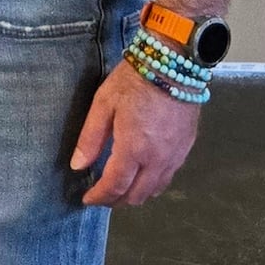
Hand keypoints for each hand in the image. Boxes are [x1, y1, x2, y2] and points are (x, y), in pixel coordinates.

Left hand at [69, 58, 199, 207]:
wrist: (174, 63)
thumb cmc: (134, 80)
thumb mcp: (103, 104)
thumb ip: (90, 138)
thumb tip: (77, 166)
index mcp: (134, 149)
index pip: (115, 187)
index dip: (99, 197)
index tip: (87, 200)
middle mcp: (157, 159)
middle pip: (137, 196)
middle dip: (117, 200)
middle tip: (102, 196)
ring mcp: (175, 155)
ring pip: (155, 190)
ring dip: (136, 194)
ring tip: (121, 188)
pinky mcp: (186, 147)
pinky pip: (169, 176)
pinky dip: (153, 183)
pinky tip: (143, 174)